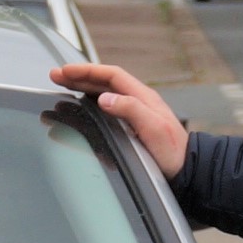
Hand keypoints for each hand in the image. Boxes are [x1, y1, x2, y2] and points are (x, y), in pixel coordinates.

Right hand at [51, 61, 187, 177]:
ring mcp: (134, 114)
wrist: (187, 171)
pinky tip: (80, 109)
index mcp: (143, 97)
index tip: (66, 72)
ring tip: (62, 88)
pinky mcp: (131, 127)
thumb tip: (104, 98)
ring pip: (103, 94)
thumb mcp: (153, 128)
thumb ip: (130, 110)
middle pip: (104, 82)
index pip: (111, 75)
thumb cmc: (172, 152)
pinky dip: (89, 105)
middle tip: (55, 76)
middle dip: (79, 77)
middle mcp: (137, 102)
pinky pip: (106, 110)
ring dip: (82, 89)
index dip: (87, 71)